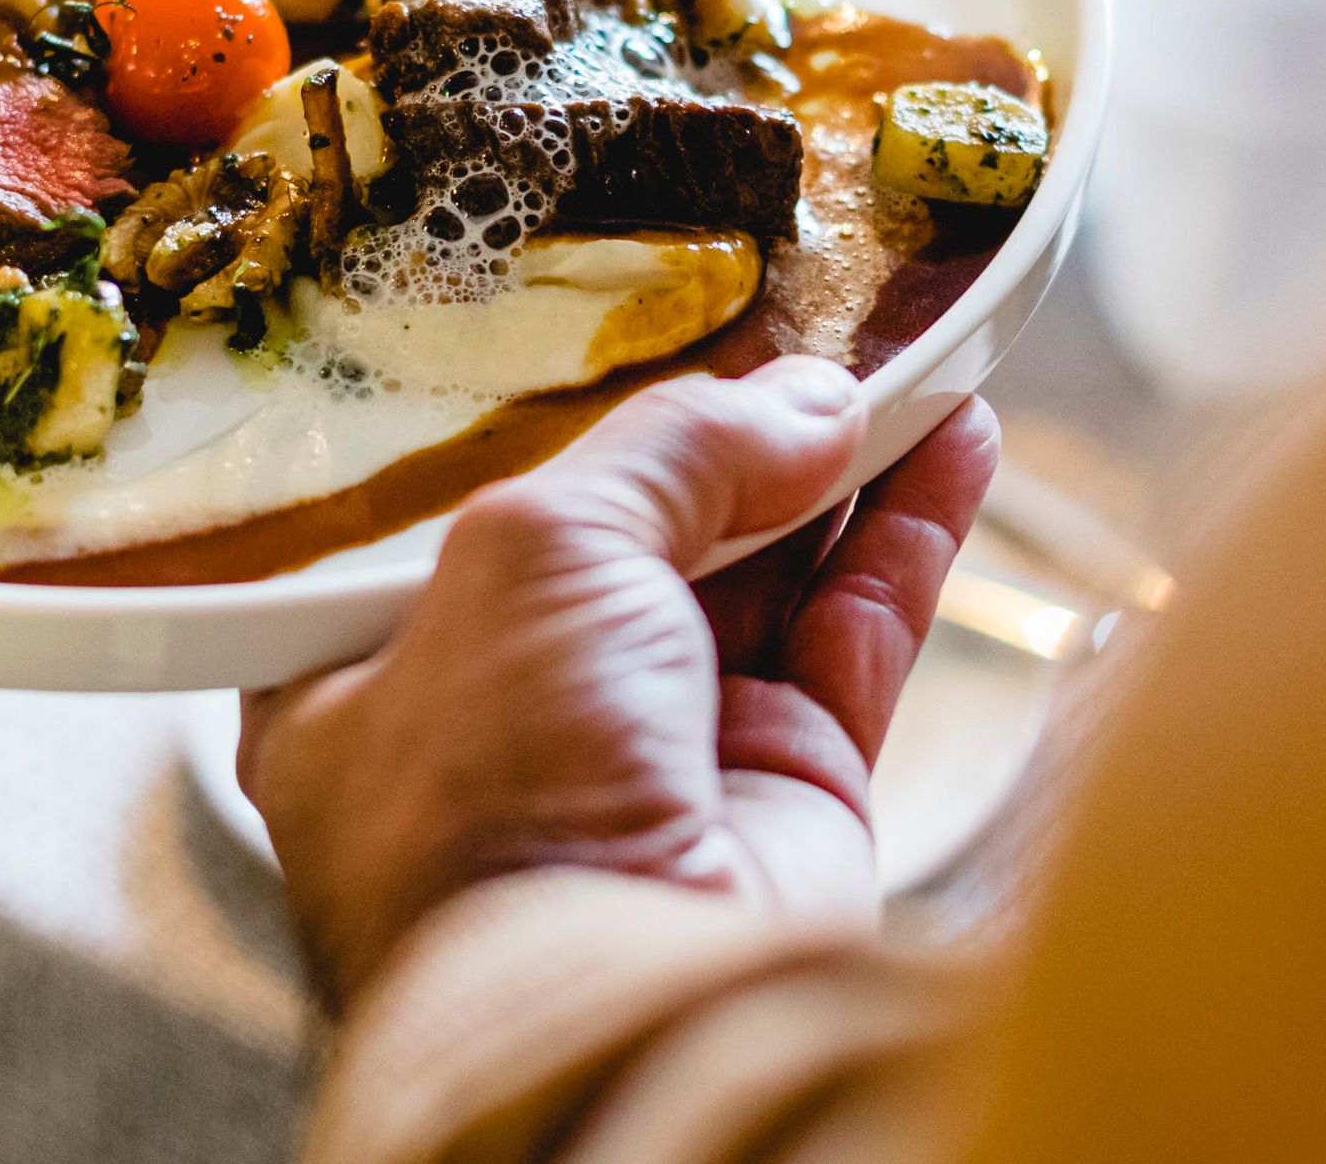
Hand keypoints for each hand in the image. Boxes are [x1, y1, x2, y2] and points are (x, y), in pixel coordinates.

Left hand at [240, 359, 1000, 1006]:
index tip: (662, 325)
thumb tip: (802, 400)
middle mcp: (512, 719)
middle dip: (732, 434)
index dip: (570, 419)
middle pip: (638, 534)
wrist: (609, 1006)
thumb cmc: (495, 794)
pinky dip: (905, 541)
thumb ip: (672, 450)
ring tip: (914, 351)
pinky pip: (851, 640)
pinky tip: (951, 442)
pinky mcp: (780, 798)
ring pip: (764, 576)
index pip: (472, 513)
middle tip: (821, 320)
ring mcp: (654, 762)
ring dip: (841, 467)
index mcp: (374, 672)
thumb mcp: (536, 548)